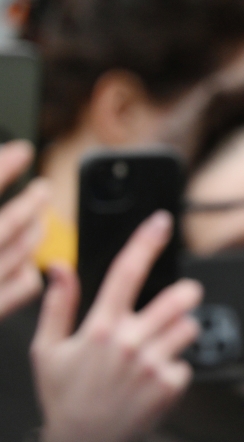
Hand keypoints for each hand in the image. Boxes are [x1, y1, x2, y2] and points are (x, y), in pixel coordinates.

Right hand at [0, 140, 48, 319]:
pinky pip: (18, 290)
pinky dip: (28, 272)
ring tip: (40, 219)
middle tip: (42, 188)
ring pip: (16, 256)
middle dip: (29, 203)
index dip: (1, 170)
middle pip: (3, 225)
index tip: (20, 151)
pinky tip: (28, 263)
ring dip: (33, 233)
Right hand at [31, 211, 201, 441]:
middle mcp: (129, 342)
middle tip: (180, 302)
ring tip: (155, 352)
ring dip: (180, 333)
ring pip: (190, 327)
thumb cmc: (64, 396)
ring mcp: (152, 363)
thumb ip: (58, 305)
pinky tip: (152, 383)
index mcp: (100, 327)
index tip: (162, 222)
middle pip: (179, 298)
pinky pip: (187, 363)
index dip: (146, 242)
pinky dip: (174, 370)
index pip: (126, 272)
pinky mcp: (170, 385)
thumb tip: (59, 267)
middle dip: (185, 296)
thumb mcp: (47, 350)